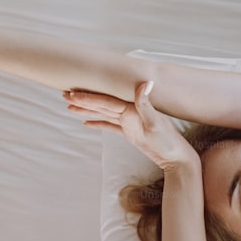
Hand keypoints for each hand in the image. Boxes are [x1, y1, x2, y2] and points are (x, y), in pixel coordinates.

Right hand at [65, 83, 198, 170]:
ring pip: (103, 114)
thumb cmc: (168, 141)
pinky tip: (86, 123)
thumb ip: (146, 104)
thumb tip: (145, 83)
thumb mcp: (156, 123)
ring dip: (87, 110)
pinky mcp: (130, 133)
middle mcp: (130, 112)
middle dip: (83, 100)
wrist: (176, 158)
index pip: (106, 101)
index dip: (89, 98)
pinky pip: (110, 126)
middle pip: (102, 104)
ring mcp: (129, 122)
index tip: (73, 94)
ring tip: (69, 107)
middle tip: (64, 95)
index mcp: (133, 108)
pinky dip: (98, 124)